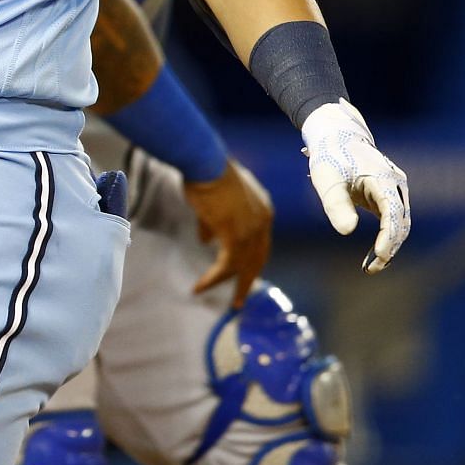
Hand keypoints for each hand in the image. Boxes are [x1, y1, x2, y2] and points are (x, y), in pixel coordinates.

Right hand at [181, 158, 274, 307]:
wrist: (204, 161)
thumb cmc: (204, 173)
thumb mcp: (212, 200)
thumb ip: (211, 222)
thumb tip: (205, 240)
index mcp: (262, 210)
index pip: (260, 243)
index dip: (249, 260)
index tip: (240, 273)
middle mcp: (263, 222)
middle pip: (258, 259)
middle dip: (248, 280)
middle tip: (239, 300)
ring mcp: (252, 230)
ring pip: (243, 267)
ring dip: (232, 285)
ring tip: (228, 303)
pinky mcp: (235, 236)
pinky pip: (226, 265)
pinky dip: (214, 278)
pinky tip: (201, 286)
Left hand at [301, 99, 410, 272]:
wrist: (336, 135)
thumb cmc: (330, 155)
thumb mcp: (327, 178)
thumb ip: (336, 203)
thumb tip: (348, 232)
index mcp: (385, 179)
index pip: (394, 215)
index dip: (389, 238)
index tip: (379, 256)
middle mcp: (396, 185)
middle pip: (401, 223)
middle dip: (389, 248)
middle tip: (371, 269)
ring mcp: (395, 190)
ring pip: (399, 224)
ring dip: (389, 245)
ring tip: (371, 267)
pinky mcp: (388, 195)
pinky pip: (392, 220)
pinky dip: (386, 237)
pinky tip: (375, 254)